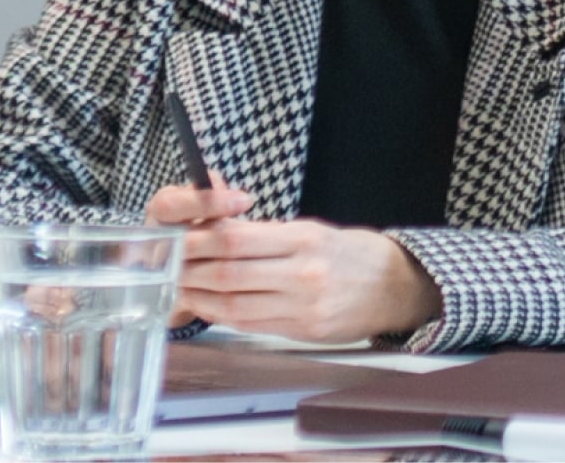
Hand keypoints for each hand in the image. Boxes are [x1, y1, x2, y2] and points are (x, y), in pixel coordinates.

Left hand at [170, 212, 436, 343]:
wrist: (397, 288)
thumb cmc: (353, 255)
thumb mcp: (314, 231)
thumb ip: (269, 236)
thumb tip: (219, 234)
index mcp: (305, 239)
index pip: (237, 239)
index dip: (199, 241)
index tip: (176, 238)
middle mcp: (305, 273)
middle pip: (230, 273)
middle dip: (191, 270)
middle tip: (167, 266)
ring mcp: (305, 307)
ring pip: (235, 304)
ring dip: (201, 297)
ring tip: (180, 288)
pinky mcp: (305, 332)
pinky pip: (252, 324)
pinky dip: (224, 316)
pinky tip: (209, 306)